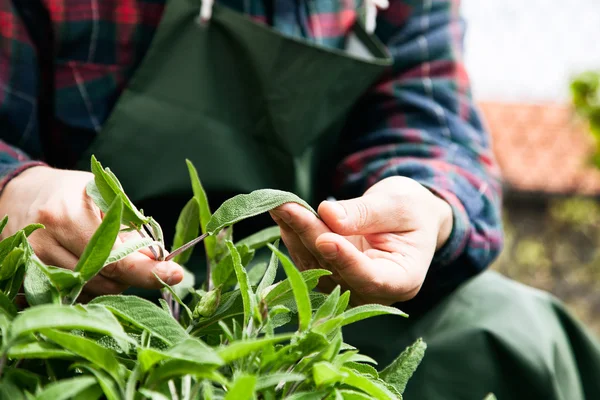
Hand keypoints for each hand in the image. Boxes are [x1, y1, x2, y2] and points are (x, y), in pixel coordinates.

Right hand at [0, 166, 182, 299]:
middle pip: (106, 280)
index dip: (148, 270)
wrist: (21, 196)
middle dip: (130, 274)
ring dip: (111, 281)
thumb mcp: (105, 197)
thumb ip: (131, 229)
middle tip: (133, 255)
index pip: (116, 257)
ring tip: (106, 255)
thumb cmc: (71, 194)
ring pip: (92, 292)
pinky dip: (90, 287)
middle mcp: (45, 243)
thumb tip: (159, 259)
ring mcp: (33, 265)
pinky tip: (88, 267)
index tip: (175, 274)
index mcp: (67, 216)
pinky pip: (73, 297)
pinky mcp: (26, 281)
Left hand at [269, 176, 452, 305]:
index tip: (324, 238)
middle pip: (335, 269)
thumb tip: (328, 215)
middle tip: (286, 207)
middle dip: (310, 235)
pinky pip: (308, 260)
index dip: (345, 260)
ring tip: (279, 205)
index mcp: (403, 279)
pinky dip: (295, 235)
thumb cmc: (412, 210)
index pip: (371, 278)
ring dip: (295, 234)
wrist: (409, 218)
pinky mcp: (331, 278)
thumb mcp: (397, 203)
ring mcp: (349, 288)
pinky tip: (284, 215)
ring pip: (315, 265)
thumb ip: (365, 212)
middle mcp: (374, 292)